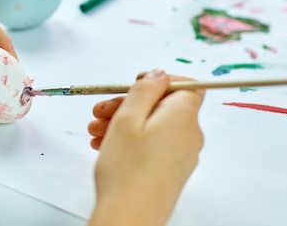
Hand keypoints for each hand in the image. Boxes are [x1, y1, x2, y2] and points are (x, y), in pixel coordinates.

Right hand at [86, 69, 204, 225]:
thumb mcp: (128, 117)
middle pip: (163, 105)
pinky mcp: (172, 169)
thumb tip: (160, 74)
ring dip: (125, 123)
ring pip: (154, 125)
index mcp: (183, 116)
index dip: (160, 80)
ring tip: (97, 131)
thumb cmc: (127, 172)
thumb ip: (146, 89)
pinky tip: (107, 145)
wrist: (130, 217)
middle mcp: (189, 134)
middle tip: (102, 110)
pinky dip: (132, 139)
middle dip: (130, 103)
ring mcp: (182, 154)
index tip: (136, 84)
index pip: (186, 85)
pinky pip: (154, 144)